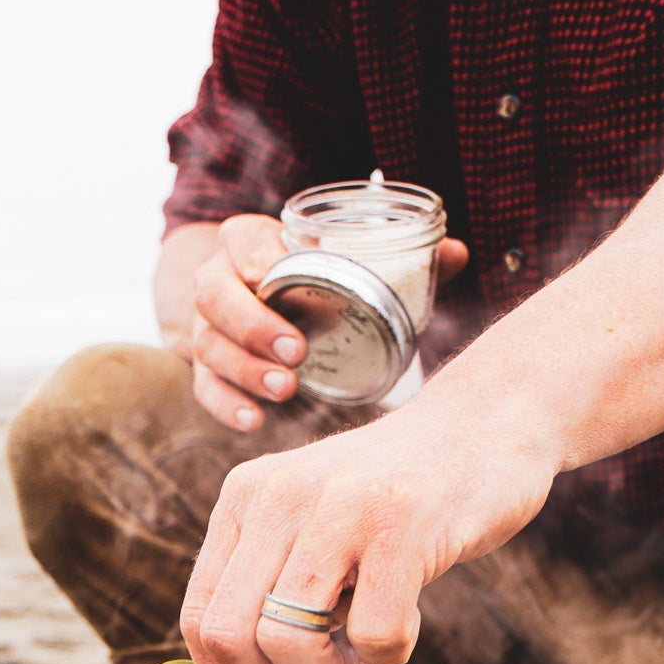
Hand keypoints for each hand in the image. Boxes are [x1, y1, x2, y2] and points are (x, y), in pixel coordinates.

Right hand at [160, 216, 470, 434]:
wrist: (247, 298)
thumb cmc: (306, 276)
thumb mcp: (341, 257)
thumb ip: (395, 257)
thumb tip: (457, 254)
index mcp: (246, 241)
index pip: (240, 242)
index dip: (254, 259)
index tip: (276, 276)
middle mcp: (218, 282)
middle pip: (215, 299)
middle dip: (253, 325)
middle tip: (296, 352)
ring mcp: (208, 330)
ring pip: (210, 348)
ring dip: (246, 371)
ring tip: (286, 390)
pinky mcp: (207, 371)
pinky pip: (206, 390)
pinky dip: (228, 407)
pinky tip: (255, 421)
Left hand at [179, 391, 557, 663]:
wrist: (487, 426)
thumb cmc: (396, 503)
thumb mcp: (312, 530)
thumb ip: (268, 589)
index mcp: (244, 498)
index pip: (198, 617)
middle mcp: (277, 495)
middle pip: (230, 638)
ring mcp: (338, 505)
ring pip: (286, 641)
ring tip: (364, 655)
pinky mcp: (400, 523)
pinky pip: (372, 635)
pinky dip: (390, 654)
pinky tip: (409, 622)